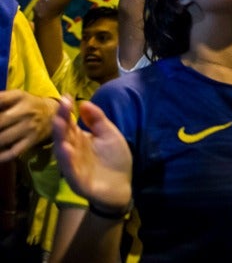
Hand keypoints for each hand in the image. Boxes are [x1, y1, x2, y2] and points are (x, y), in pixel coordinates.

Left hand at [0, 90, 57, 161]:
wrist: (53, 114)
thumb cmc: (27, 104)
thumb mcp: (16, 96)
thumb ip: (0, 100)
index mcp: (19, 97)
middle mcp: (26, 111)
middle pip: (0, 121)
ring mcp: (30, 127)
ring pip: (2, 139)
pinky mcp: (32, 140)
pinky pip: (12, 152)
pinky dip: (1, 156)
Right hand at [52, 96, 131, 210]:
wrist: (122, 186)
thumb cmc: (115, 158)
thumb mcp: (109, 134)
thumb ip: (98, 120)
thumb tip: (83, 102)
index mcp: (79, 139)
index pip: (69, 123)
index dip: (66, 111)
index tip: (66, 97)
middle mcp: (72, 151)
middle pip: (63, 134)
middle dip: (61, 120)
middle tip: (62, 106)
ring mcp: (73, 166)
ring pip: (63, 151)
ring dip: (60, 137)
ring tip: (59, 123)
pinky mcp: (77, 181)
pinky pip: (70, 170)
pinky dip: (67, 160)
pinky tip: (66, 149)